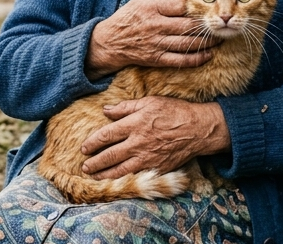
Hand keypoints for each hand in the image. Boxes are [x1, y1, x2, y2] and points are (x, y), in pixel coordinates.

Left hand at [80, 97, 230, 178]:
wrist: (198, 129)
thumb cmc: (174, 111)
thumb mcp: (149, 101)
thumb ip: (126, 107)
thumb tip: (105, 110)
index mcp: (134, 124)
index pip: (106, 135)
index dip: (92, 142)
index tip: (84, 148)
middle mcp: (138, 143)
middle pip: (109, 155)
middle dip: (94, 162)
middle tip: (85, 166)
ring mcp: (147, 158)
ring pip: (120, 170)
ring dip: (104, 174)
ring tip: (94, 176)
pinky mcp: (157, 168)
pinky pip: (136, 176)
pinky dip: (123, 180)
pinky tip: (115, 181)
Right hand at [85, 0, 218, 78]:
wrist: (110, 41)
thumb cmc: (129, 16)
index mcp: (153, 7)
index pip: (180, 5)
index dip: (197, 5)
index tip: (210, 4)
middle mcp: (156, 25)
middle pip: (187, 25)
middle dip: (207, 24)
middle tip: (221, 22)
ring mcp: (157, 43)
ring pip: (187, 43)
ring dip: (206, 42)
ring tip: (220, 38)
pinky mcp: (157, 58)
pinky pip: (180, 60)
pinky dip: (196, 59)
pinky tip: (209, 55)